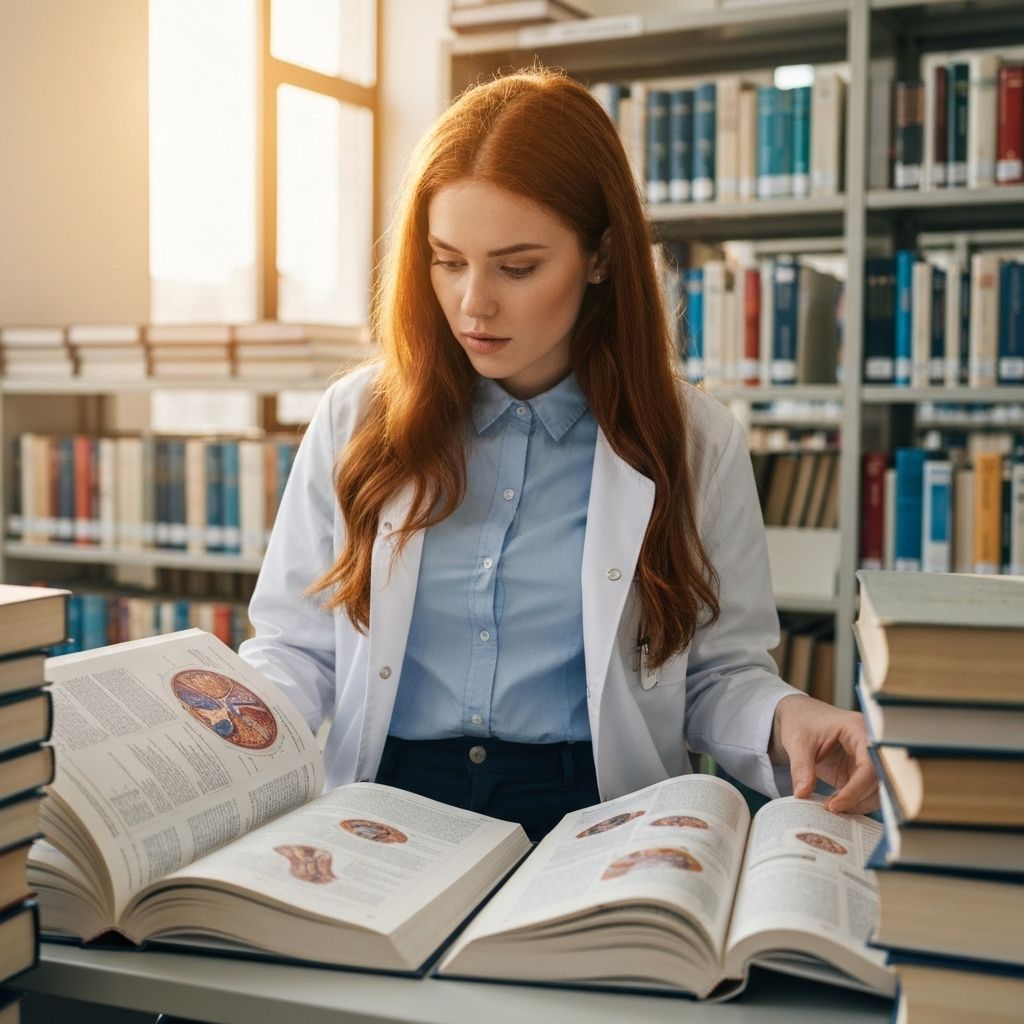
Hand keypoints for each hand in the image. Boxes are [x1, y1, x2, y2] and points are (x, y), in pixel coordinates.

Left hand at [769, 694, 878, 814]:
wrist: (798, 717)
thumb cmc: (800, 721)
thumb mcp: (796, 741)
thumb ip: (800, 767)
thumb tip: (802, 794)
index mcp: (858, 729)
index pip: (870, 766)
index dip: (856, 789)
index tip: (834, 805)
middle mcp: (868, 745)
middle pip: (879, 782)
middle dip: (857, 800)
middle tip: (831, 809)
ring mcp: (866, 760)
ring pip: (876, 791)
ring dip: (857, 805)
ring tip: (831, 807)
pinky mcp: (858, 772)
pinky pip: (865, 793)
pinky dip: (852, 803)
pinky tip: (834, 804)